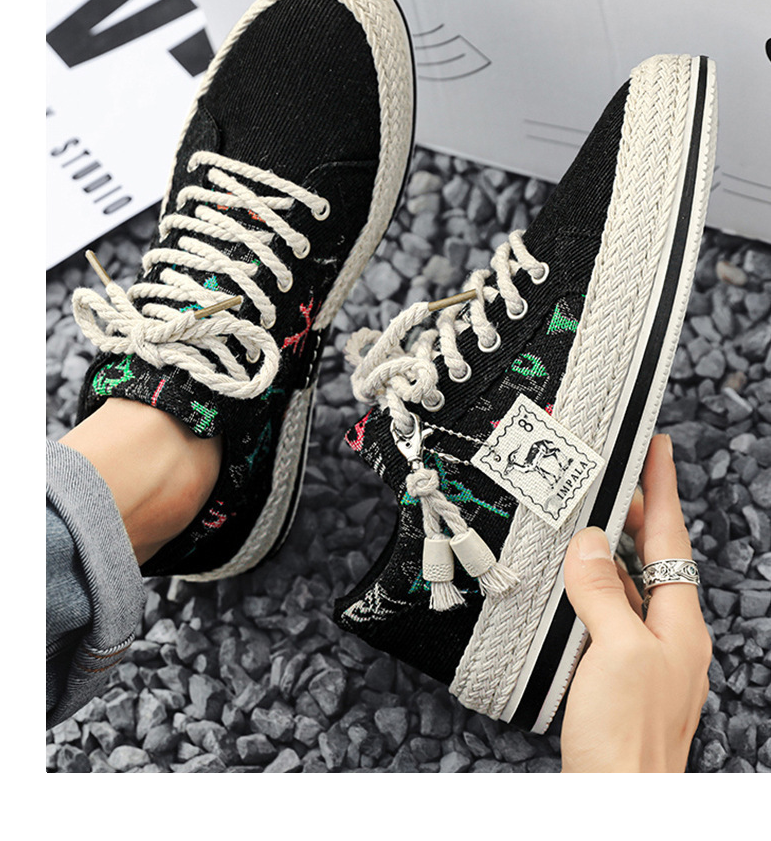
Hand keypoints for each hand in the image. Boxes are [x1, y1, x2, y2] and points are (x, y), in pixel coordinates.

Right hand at [560, 434, 711, 771]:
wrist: (616, 802)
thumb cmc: (627, 739)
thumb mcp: (617, 652)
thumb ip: (603, 593)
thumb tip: (588, 544)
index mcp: (680, 626)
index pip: (672, 540)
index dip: (663, 490)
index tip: (658, 449)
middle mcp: (668, 638)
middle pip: (654, 559)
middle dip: (636, 515)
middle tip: (615, 475)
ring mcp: (644, 658)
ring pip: (629, 586)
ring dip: (610, 550)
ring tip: (589, 518)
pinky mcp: (617, 676)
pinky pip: (608, 615)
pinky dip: (591, 589)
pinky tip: (572, 583)